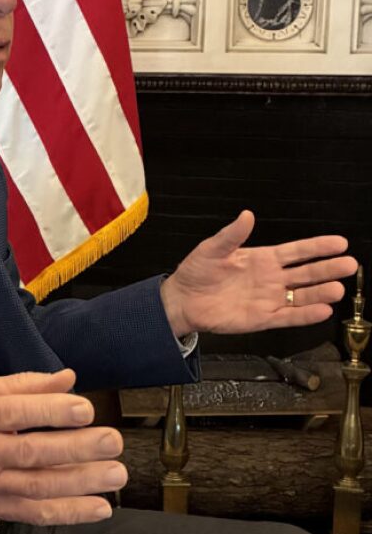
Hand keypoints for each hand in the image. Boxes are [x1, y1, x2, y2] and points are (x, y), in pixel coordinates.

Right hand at [0, 369, 125, 525]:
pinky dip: (70, 513)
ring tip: (114, 473)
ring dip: (82, 483)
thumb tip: (67, 379)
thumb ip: (25, 385)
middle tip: (111, 441)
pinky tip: (98, 507)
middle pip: (32, 453)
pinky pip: (36, 514)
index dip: (52, 411)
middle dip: (76, 448)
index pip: (16, 413)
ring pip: (39, 487)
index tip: (85, 408)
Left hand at [160, 209, 357, 337]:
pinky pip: (288, 316)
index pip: (296, 251)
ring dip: (320, 292)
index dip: (317, 247)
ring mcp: (268, 298)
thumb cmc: (197, 271)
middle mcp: (270, 279)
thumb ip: (232, 234)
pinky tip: (323, 310)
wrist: (183, 299)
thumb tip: (247, 215)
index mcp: (262, 258)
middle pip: (306, 273)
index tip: (340, 243)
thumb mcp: (213, 248)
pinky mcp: (262, 318)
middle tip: (350, 264)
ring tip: (338, 288)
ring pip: (301, 295)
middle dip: (328, 268)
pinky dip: (305, 314)